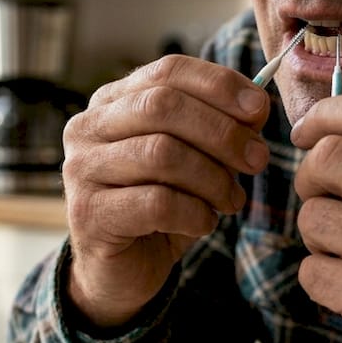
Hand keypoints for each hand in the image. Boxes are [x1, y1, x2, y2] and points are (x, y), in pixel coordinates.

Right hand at [61, 55, 272, 327]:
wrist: (121, 271)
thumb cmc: (160, 208)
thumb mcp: (193, 160)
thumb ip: (218, 127)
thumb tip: (255, 106)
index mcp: (113, 102)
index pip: (167, 71)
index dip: (218, 84)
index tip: (260, 110)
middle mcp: (87, 127)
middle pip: (163, 106)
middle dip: (222, 132)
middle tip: (257, 160)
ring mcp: (82, 169)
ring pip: (161, 153)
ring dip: (212, 178)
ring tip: (231, 201)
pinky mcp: (88, 213)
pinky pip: (156, 203)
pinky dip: (194, 213)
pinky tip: (204, 225)